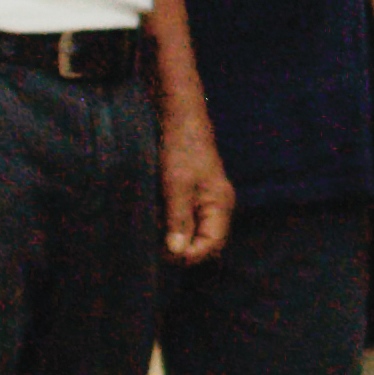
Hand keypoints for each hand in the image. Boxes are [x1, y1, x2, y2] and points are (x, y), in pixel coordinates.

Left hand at [159, 109, 233, 263]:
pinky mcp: (194, 197)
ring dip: (174, 238)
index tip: (162, 252)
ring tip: (152, 232)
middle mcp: (218, 208)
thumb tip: (178, 253)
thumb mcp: (176, 186)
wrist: (179, 119)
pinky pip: (187, 221)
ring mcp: (206, 202)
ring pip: (194, 233)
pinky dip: (171, 226)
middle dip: (181, 249)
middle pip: (205, 243)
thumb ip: (179, 219)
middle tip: (154, 244)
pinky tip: (155, 221)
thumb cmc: (181, 150)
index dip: (189, 255)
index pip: (212, 246)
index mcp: (220, 206)